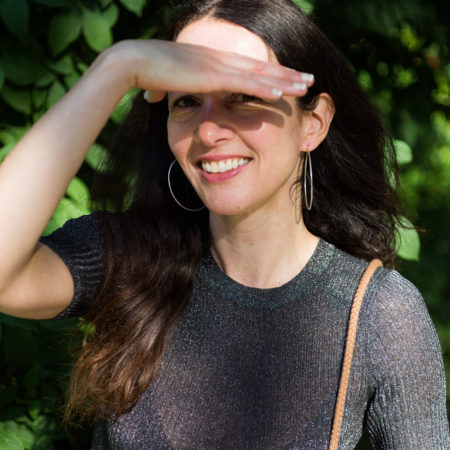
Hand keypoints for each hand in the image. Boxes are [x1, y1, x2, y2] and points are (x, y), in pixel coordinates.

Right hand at [113, 40, 313, 102]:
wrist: (132, 62)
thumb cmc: (146, 73)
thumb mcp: (165, 83)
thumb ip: (169, 90)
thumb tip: (159, 98)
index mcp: (213, 62)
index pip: (249, 67)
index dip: (271, 73)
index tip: (289, 79)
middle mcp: (220, 60)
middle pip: (261, 67)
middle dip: (287, 74)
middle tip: (309, 78)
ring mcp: (217, 66)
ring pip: (259, 74)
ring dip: (284, 80)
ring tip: (306, 85)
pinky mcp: (211, 76)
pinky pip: (243, 84)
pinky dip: (263, 88)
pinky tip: (281, 93)